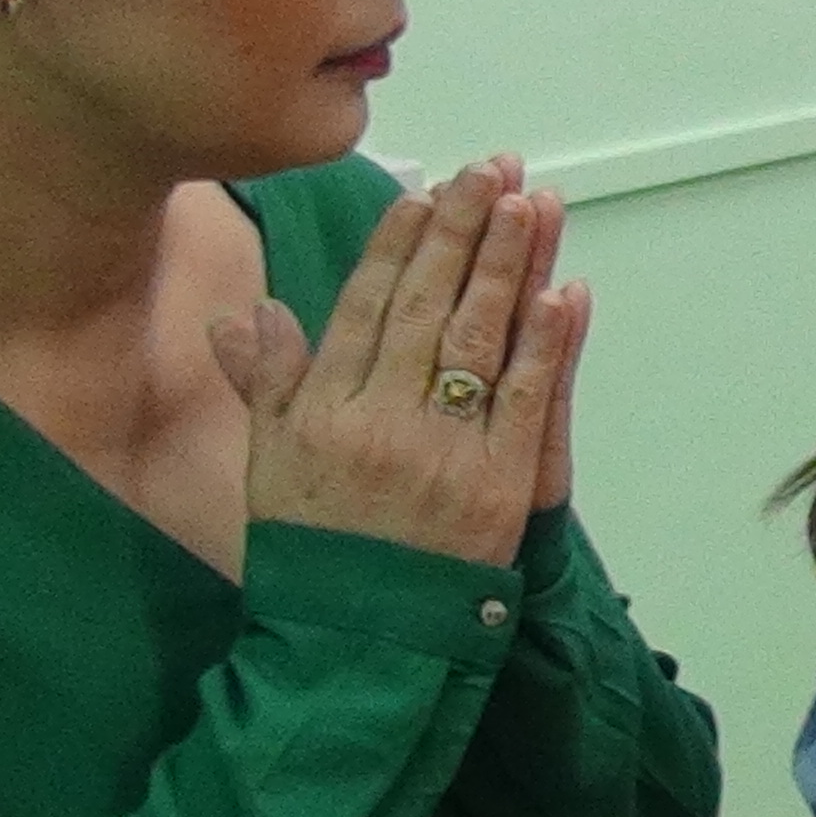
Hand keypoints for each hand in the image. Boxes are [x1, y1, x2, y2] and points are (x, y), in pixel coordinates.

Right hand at [214, 159, 579, 569]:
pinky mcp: (499, 484)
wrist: (357, 646)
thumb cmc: (313, 554)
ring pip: (480, 337)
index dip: (398, 246)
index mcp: (322, 410)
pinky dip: (548, 341)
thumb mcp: (268, 467)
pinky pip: (528, 397)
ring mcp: (444, 451)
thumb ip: (267, 383)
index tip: (424, 193)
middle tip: (491, 170)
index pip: (365, 306)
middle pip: (428, 305)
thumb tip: (250, 312)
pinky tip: (565, 290)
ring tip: (529, 203)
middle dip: (462, 230)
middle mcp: (380, 420)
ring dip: (508, 264)